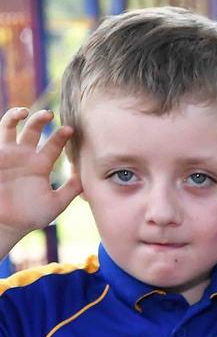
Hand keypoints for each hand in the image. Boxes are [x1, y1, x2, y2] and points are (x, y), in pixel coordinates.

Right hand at [0, 108, 79, 252]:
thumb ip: (72, 189)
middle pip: (33, 130)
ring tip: (24, 111)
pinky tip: (8, 123)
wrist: (5, 225)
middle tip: (50, 114)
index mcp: (41, 165)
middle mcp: (25, 157)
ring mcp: (7, 156)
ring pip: (10, 127)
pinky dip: (3, 127)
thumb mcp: (56, 203)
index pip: (54, 145)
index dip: (61, 136)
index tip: (71, 130)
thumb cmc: (30, 216)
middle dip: (41, 119)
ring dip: (15, 116)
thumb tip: (88, 176)